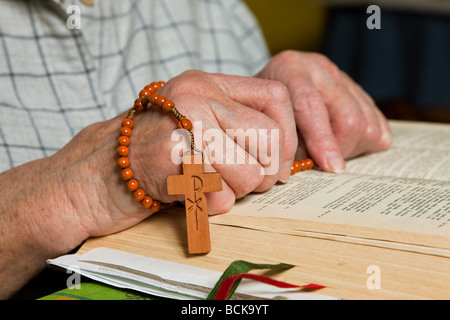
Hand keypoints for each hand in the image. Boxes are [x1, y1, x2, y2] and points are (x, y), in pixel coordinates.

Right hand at [1, 70, 298, 296]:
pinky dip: (212, 204)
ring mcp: (183, 125)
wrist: (96, 175)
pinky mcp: (171, 161)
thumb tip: (288, 154)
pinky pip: (221, 193)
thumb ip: (238, 127)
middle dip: (265, 173)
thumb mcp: (197, 123)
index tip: (280, 162)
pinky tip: (191, 196)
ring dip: (236, 191)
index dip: (289, 135)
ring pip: (251, 172)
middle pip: (269, 139)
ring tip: (208, 186)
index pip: (276, 97)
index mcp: (207, 84)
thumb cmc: (155, 155)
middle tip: (243, 182)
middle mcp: (197, 96)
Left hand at [257, 50, 391, 172]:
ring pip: (367, 124)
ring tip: (327, 154)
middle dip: (339, 150)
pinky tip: (342, 146)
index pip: (310, 105)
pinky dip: (365, 144)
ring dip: (351, 149)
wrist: (271, 83)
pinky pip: (378, 126)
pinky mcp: (360, 91)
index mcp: (290, 69)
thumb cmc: (264, 107)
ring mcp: (343, 78)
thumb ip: (280, 138)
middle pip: (348, 118)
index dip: (322, 140)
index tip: (330, 166)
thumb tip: (300, 168)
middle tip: (322, 165)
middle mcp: (320, 68)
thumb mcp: (261, 118)